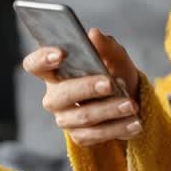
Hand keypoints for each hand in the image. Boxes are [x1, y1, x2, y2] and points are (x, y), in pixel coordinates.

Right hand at [22, 28, 142, 146]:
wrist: (131, 99)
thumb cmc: (114, 73)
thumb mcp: (116, 57)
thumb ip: (106, 46)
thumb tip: (94, 34)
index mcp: (55, 71)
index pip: (35, 64)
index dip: (43, 59)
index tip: (61, 54)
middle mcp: (55, 96)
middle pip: (61, 94)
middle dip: (86, 88)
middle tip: (109, 84)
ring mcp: (65, 118)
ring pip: (83, 116)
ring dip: (109, 110)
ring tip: (131, 105)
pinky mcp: (79, 136)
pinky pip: (95, 135)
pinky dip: (118, 128)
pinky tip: (135, 123)